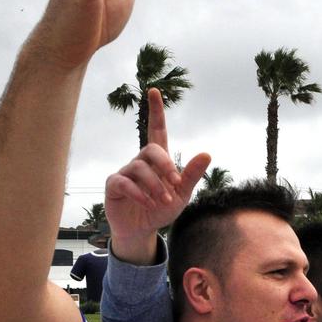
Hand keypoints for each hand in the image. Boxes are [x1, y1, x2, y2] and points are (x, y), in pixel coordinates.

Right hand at [105, 88, 209, 261]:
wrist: (143, 230)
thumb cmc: (162, 209)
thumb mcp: (182, 194)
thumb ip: (192, 175)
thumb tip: (207, 153)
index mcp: (159, 161)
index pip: (156, 130)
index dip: (156, 111)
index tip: (155, 91)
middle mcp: (140, 162)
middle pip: (151, 149)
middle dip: (165, 165)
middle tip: (176, 183)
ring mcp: (126, 172)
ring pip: (139, 167)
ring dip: (155, 186)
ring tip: (163, 202)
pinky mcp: (114, 185)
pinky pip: (124, 182)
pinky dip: (139, 193)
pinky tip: (147, 203)